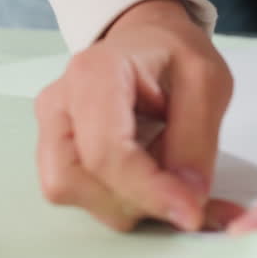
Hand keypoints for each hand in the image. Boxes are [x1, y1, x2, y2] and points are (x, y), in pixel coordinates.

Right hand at [34, 0, 242, 231]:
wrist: (146, 43)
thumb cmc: (173, 56)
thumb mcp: (208, 83)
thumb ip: (197, 142)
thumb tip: (187, 202)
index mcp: (93, 72)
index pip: (105, 152)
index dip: (148, 192)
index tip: (193, 214)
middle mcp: (57, 103)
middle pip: (73, 180)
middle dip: (133, 200)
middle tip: (184, 191)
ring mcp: (48, 129)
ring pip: (69, 194)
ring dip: (126, 204)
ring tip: (167, 181)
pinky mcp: (53, 152)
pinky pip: (77, 195)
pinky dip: (121, 204)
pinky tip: (152, 189)